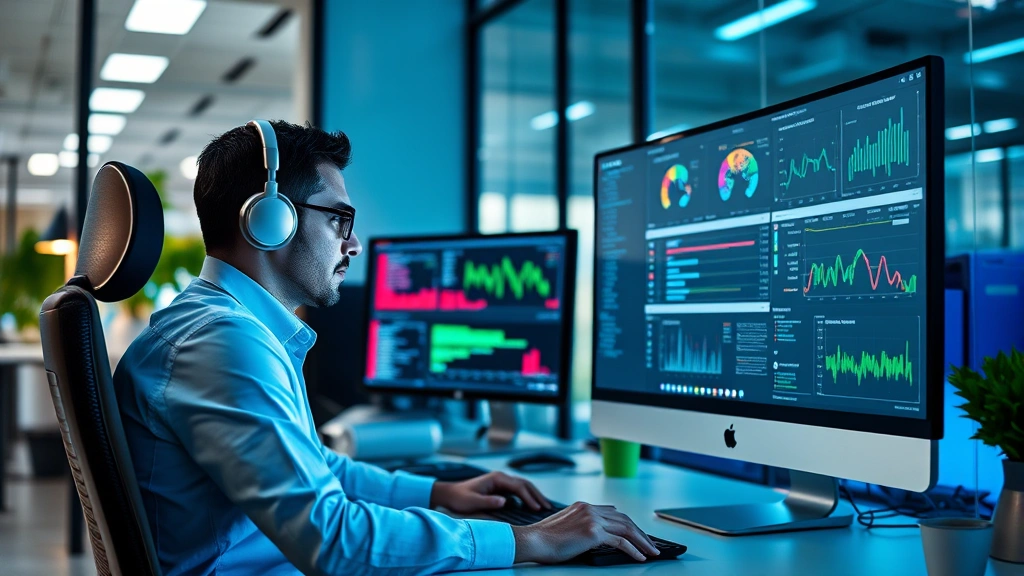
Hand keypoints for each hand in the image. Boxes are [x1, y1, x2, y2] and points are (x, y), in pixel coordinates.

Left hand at [429, 471, 550, 513]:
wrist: (450, 495)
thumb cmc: (460, 498)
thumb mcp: (472, 502)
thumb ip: (488, 502)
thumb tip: (505, 502)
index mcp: (496, 479)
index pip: (519, 487)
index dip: (529, 498)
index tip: (537, 509)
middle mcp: (501, 478)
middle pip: (525, 484)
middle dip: (537, 495)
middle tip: (547, 507)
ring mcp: (501, 482)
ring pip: (523, 486)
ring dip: (534, 495)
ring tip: (544, 506)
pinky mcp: (500, 488)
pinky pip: (518, 491)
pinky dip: (527, 497)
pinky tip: (532, 505)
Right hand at [511, 502, 658, 563]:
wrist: (534, 540)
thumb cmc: (544, 538)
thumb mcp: (565, 525)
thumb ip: (581, 524)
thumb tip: (596, 535)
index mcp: (583, 506)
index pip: (613, 512)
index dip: (628, 523)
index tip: (637, 533)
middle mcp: (590, 509)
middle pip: (624, 519)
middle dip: (640, 532)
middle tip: (651, 543)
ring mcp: (592, 519)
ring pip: (627, 528)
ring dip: (642, 541)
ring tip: (652, 551)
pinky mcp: (593, 532)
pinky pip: (621, 541)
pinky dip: (633, 549)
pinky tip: (640, 557)